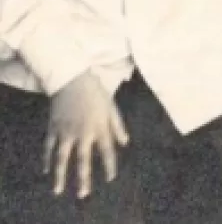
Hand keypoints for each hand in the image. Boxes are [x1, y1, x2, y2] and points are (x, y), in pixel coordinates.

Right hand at [46, 71, 128, 198]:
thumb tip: (125, 142)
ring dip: (60, 175)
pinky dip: (46, 158)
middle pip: (83, 160)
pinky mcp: (54, 127)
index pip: (107, 151)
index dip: (109, 166)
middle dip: (83, 179)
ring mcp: (67, 131)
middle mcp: (83, 132)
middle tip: (83, 195)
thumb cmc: (95, 91)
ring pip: (62, 158)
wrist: (72, 78)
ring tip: (58, 191)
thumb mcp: (111, 106)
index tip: (110, 178)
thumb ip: (118, 125)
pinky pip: (49, 146)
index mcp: (99, 127)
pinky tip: (46, 170)